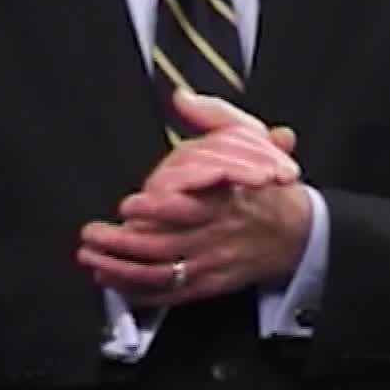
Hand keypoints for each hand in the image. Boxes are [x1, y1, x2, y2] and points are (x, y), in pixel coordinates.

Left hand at [77, 90, 310, 305]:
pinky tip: (111, 279)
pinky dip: (136, 290)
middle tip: (91, 233)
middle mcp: (215, 235)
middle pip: (163, 245)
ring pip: (159, 272)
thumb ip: (214, 117)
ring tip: (91, 256)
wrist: (298, 233)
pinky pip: (167, 292)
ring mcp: (210, 263)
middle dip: (122, 242)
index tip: (128, 203)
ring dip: (120, 267)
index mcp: (224, 199)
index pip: (188, 207)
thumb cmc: (267, 187)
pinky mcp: (206, 284)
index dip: (155, 209)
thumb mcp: (250, 141)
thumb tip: (183, 97)